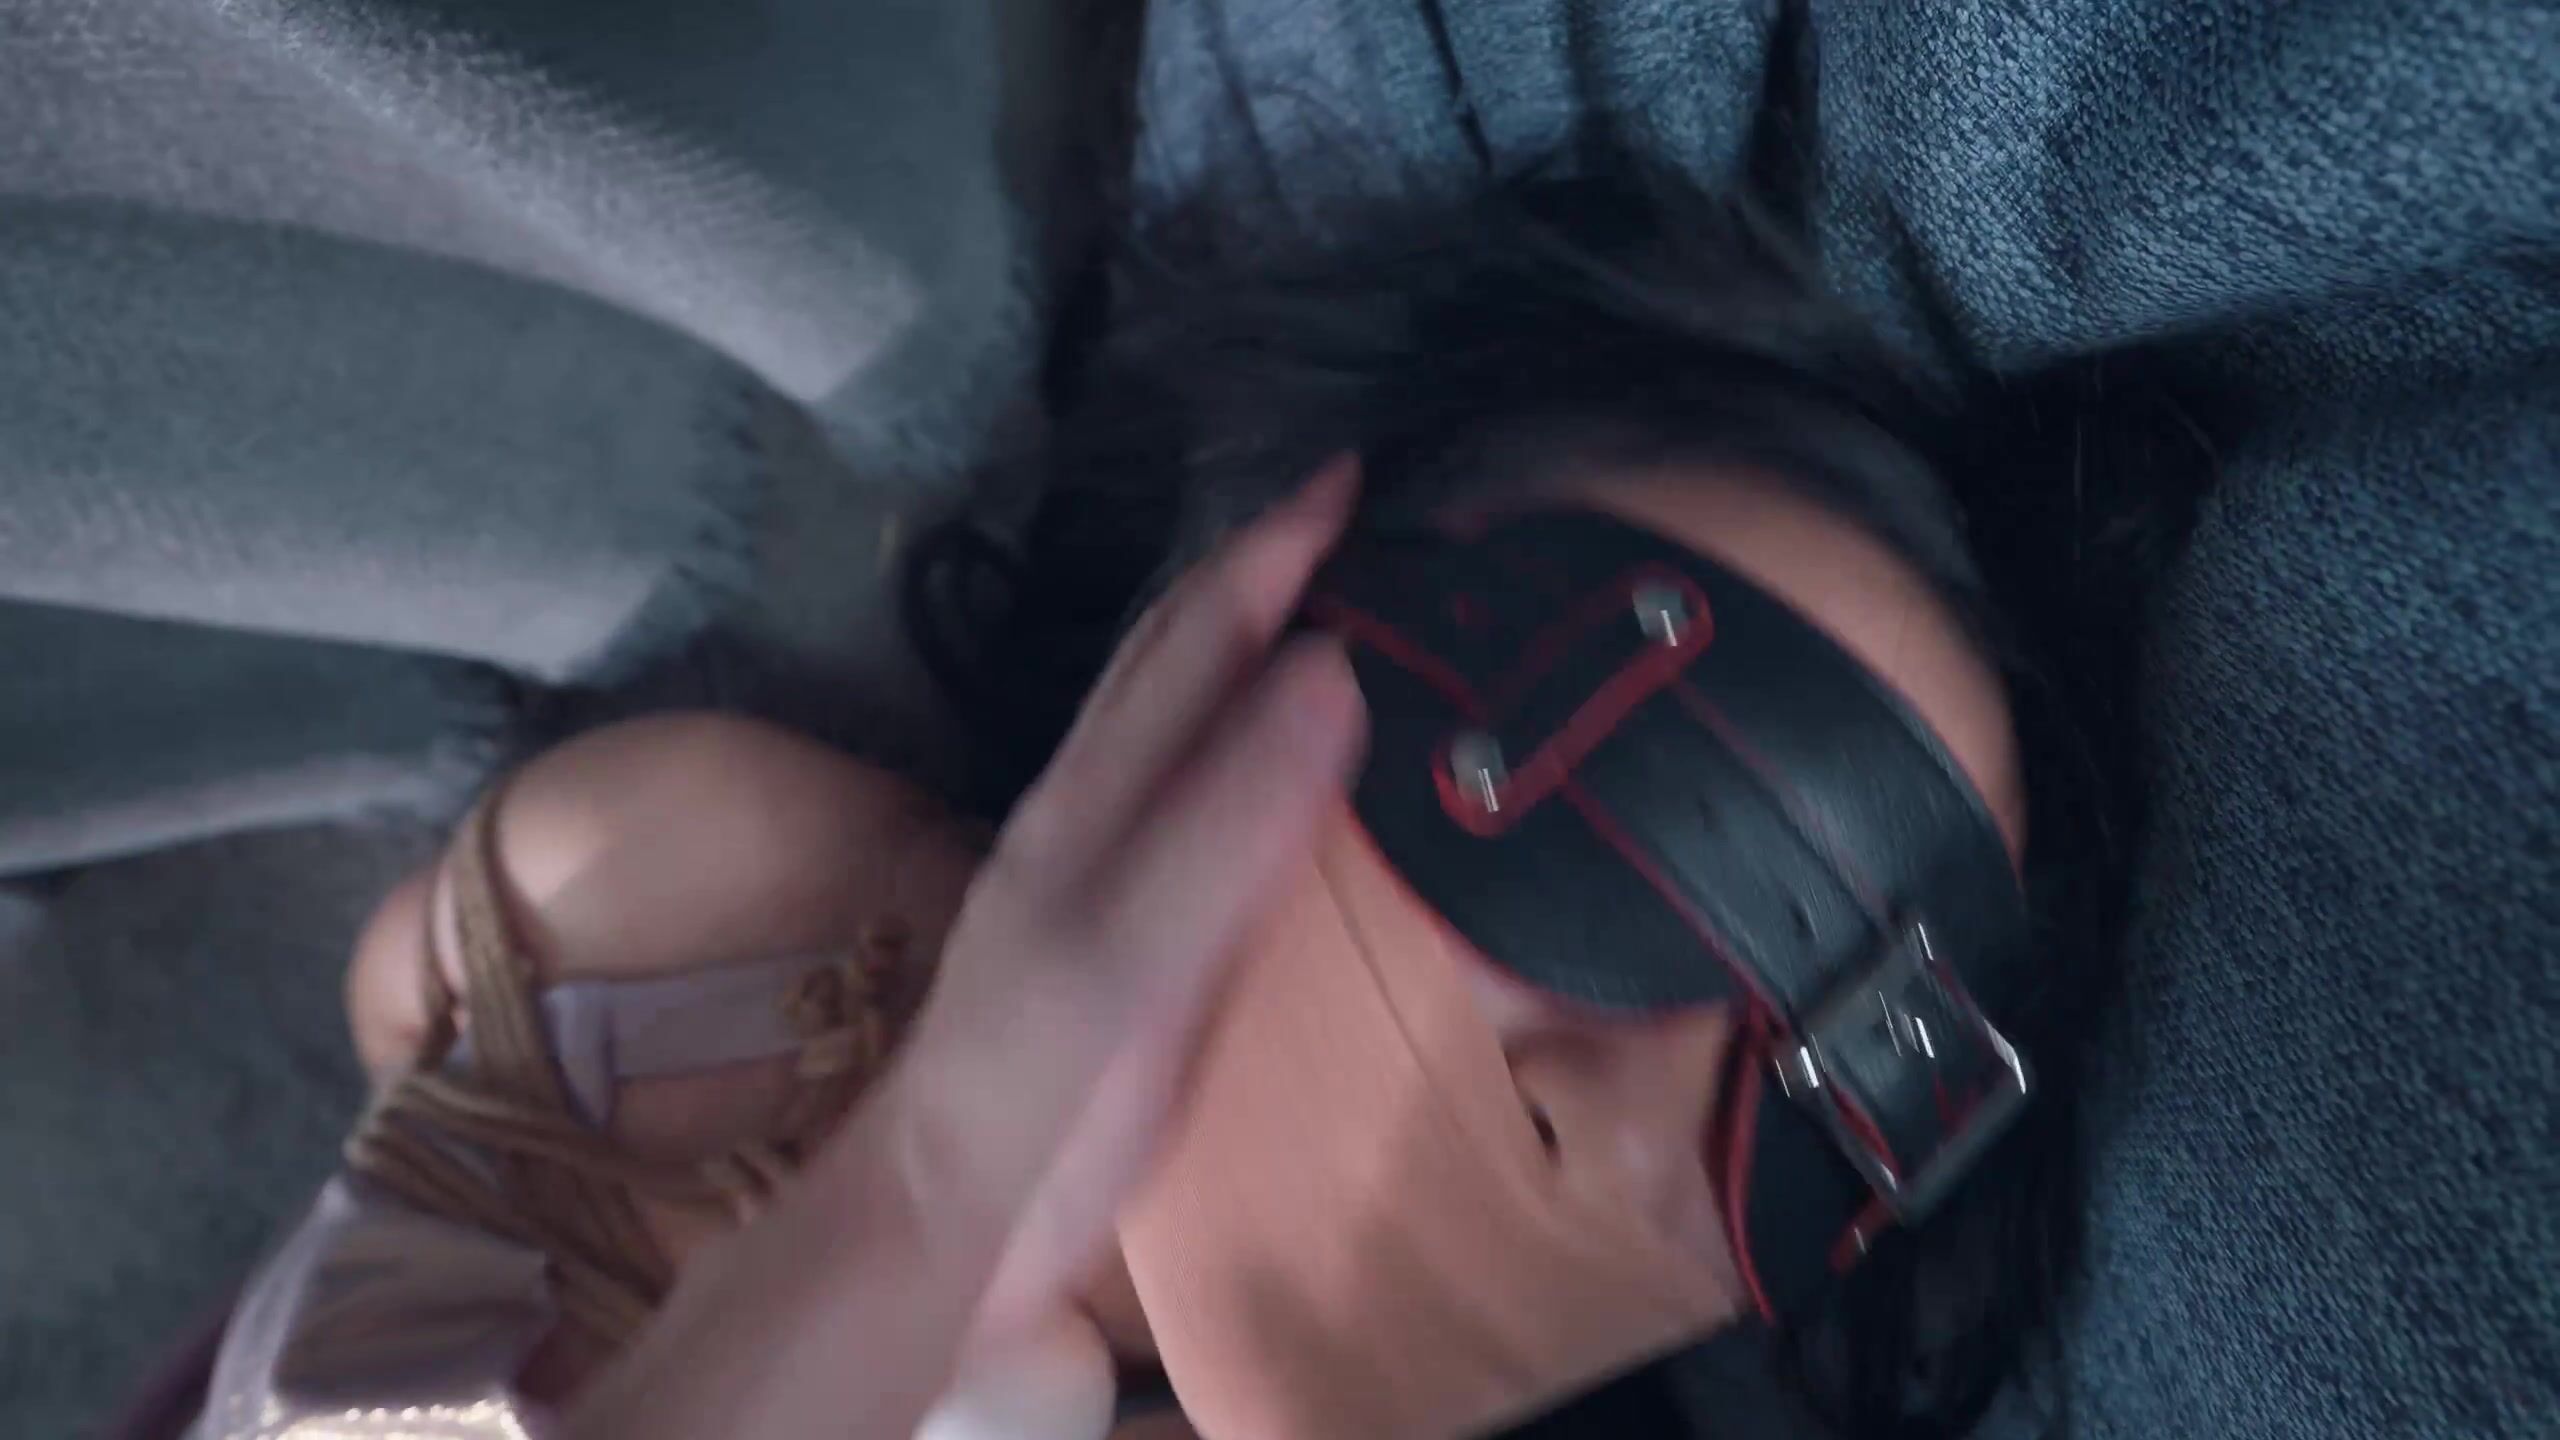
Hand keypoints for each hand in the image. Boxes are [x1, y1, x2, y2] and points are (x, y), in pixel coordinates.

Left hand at [561, 460, 1365, 1439]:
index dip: (1273, 551)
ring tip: (1331, 601)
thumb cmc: (1037, 1090)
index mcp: (1096, 796)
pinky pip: (1198, 801)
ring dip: (1248, 643)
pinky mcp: (1129, 935)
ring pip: (1178, 720)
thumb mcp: (1134, 957)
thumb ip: (1230, 822)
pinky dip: (1249, 745)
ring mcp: (1104, 869)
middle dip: (1263, 571)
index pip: (1199, 638)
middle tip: (1356, 511)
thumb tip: (1335, 669)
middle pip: (1179, 658)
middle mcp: (1095, 809)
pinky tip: (1280, 767)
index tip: (1356, 472)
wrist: (946, 1217)